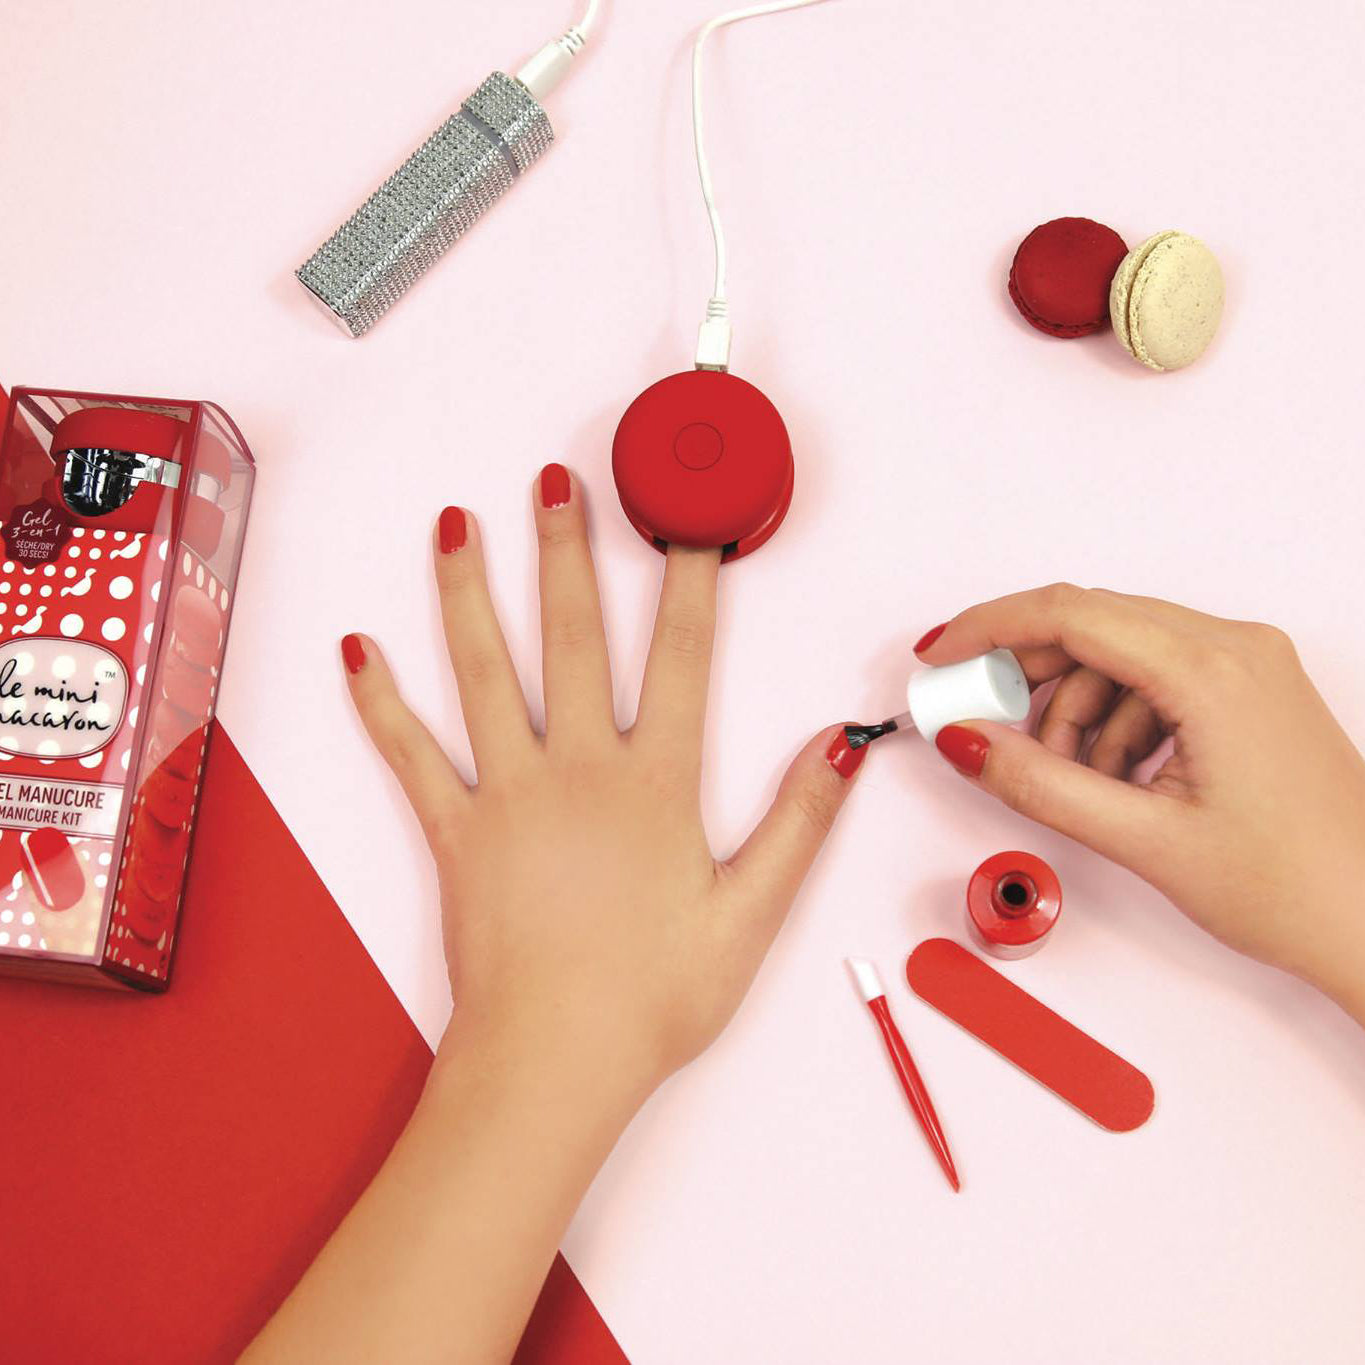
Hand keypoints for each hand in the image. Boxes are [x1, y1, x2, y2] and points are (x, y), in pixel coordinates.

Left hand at [249, 467, 862, 1364]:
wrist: (553, 1063)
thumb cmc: (654, 998)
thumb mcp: (750, 916)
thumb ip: (797, 823)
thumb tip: (839, 744)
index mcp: (656, 785)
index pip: (681, 658)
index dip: (689, 581)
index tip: (690, 520)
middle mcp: (578, 770)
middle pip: (573, 637)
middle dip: (567, 551)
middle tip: (557, 482)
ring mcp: (507, 795)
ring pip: (483, 672)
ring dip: (468, 592)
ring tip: (457, 523)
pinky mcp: (453, 832)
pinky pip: (407, 754)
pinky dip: (379, 701)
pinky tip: (356, 650)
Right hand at [917, 585, 1364, 1020]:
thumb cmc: (1294, 887)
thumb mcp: (1144, 839)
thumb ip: (1039, 784)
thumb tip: (968, 742)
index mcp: (1213, 672)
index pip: (1070, 613)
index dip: (988, 629)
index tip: (940, 657)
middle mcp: (1235, 649)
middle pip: (1091, 626)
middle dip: (1026, 675)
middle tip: (980, 722)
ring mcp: (1246, 666)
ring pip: (1117, 655)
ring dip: (1072, 710)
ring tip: (1071, 780)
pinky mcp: (1246, 690)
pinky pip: (1151, 679)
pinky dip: (1113, 720)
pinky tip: (1113, 778)